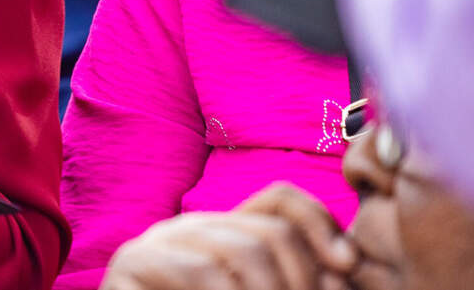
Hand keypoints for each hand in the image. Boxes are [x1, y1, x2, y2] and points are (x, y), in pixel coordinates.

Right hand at [100, 185, 357, 289]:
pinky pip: (197, 271)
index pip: (281, 199)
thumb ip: (296, 281)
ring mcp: (159, 241)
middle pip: (270, 229)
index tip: (349, 267)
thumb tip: (348, 264)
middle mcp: (193, 228)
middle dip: (303, 277)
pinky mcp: (132, 262)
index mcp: (227, 234)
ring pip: (240, 248)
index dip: (320, 222)